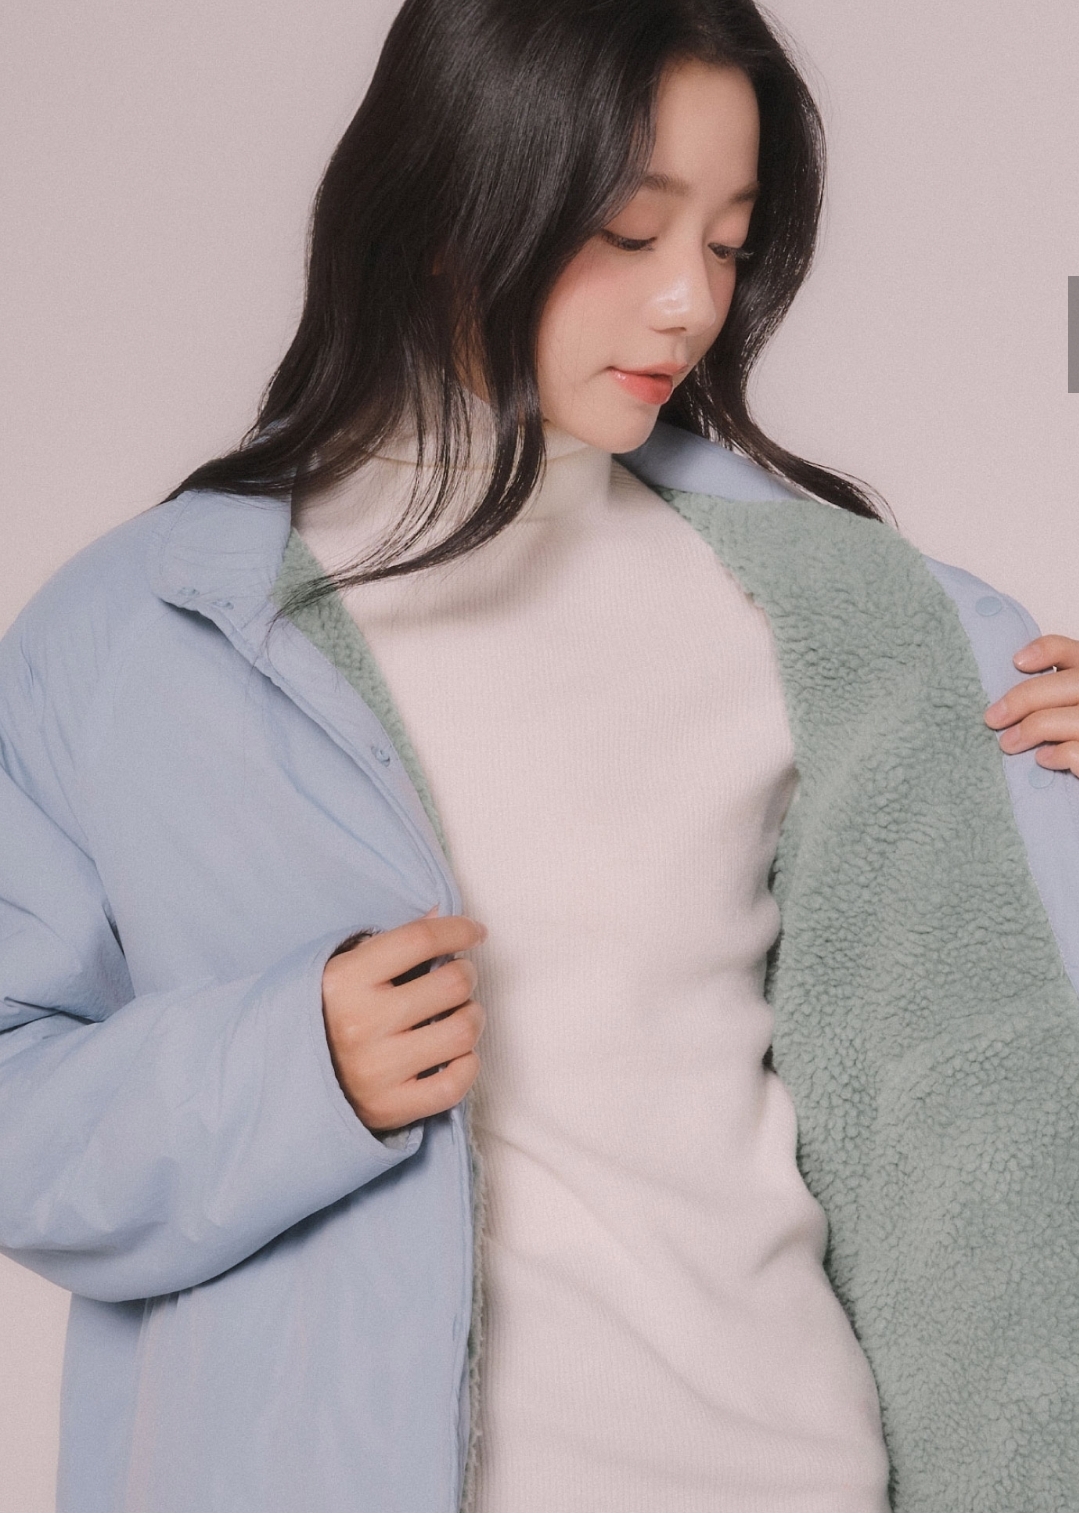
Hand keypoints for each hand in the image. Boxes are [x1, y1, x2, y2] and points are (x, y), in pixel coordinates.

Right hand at [321, 907, 487, 1134]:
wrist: (283, 1082)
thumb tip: (439, 913)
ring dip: (471, 1017)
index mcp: (345, 980)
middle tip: (457, 979)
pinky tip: (455, 1054)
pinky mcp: (390, 1107)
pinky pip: (454, 1083)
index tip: (475, 932)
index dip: (458, 930)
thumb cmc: (324, 1015)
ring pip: (462, 1032)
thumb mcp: (343, 969)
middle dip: (465, 975)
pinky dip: (467, 1064)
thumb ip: (391, 944)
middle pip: (452, 984)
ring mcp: (376, 1070)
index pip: (420, 940)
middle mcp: (361, 1024)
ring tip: (458, 1015)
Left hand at [984, 635, 1078, 776]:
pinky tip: (1043, 760)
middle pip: (1065, 685)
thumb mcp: (1065, 703)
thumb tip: (1006, 699)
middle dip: (1022, 700)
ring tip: (1008, 745)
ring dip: (1029, 731)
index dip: (1043, 651)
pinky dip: (1054, 756)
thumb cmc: (1074, 733)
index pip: (1070, 650)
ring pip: (1065, 720)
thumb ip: (1051, 693)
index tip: (1016, 663)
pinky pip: (1074, 752)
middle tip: (992, 719)